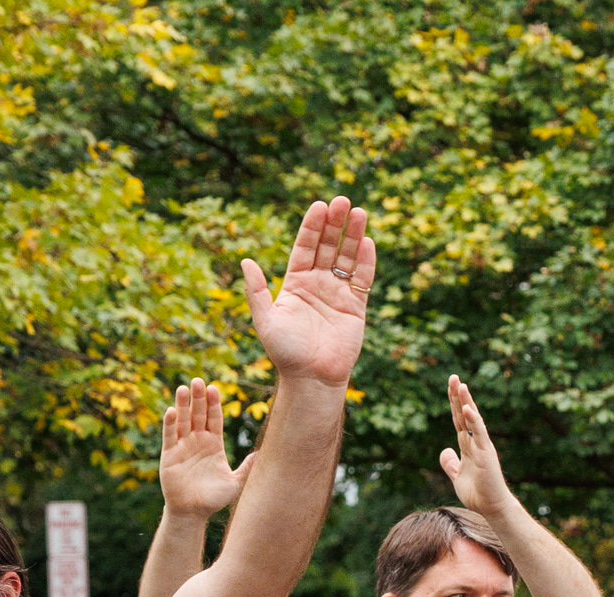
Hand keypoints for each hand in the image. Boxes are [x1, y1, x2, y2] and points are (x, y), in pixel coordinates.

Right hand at [158, 380, 250, 516]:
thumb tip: (264, 454)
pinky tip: (172, 411)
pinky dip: (170, 424)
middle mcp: (198, 441)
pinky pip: (169, 436)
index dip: (214, 404)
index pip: (214, 418)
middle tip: (199, 381)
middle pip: (198, 414)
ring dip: (183, 404)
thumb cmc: (214, 498)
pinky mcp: (169, 455)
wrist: (193, 512)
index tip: (214, 388)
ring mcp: (183, 446)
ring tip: (184, 388)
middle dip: (198, 398)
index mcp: (214, 443)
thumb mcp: (235, 482)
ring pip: (183, 421)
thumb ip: (248, 468)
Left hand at [241, 196, 373, 388]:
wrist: (311, 378)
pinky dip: (366, 261)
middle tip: (343, 200)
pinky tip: (368, 242)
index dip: (312, 226)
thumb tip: (245, 261)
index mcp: (295, 283)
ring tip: (360, 212)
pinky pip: (362, 279)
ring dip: (354, 236)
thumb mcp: (265, 320)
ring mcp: (338, 294)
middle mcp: (317, 284)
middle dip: (335, 223)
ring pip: (347, 258)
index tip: (319, 206)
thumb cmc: (285, 353)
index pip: (304, 247)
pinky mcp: (356, 307)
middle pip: (328, 246)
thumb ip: (257, 290)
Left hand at [437, 375, 515, 519]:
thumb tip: (445, 450)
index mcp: (468, 446)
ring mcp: (482, 446)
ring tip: (460, 384)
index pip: (459, 420)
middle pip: (464, 415)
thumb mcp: (458, 477)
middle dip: (458, 396)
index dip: (454, 404)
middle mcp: (476, 442)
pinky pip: (478, 433)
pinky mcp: (486, 453)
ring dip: (466, 402)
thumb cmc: (479, 494)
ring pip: (472, 419)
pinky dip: (472, 420)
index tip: (450, 387)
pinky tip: (466, 407)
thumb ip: (450, 463)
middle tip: (453, 377)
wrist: (492, 508)